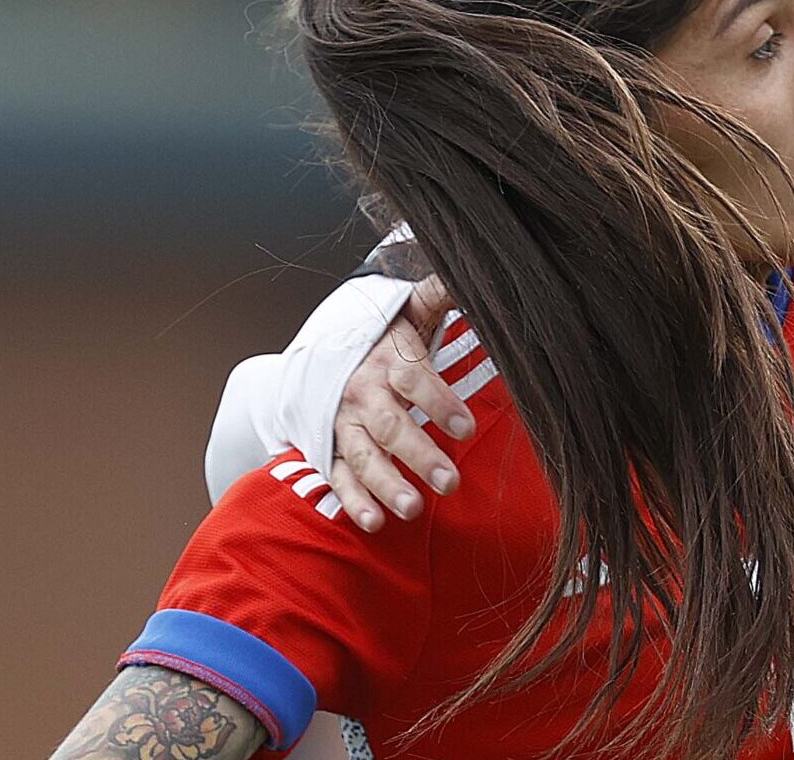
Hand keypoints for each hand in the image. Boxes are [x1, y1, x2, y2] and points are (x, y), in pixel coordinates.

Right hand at [323, 276, 477, 530]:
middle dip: (419, 454)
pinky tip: (374, 522)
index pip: (412, 379)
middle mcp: (361, 395)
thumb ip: (439, 294)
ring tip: (413, 509)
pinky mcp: (329, 451)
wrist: (319, 355)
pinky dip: (353, 502)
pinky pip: (338, 478)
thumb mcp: (407, 311)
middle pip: (390, 425)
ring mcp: (343, 426)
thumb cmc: (380, 337)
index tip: (467, 427)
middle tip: (451, 482)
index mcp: (385, 360)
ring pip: (364, 457)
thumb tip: (474, 271)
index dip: (438, 402)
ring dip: (387, 485)